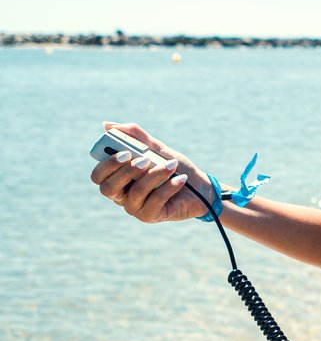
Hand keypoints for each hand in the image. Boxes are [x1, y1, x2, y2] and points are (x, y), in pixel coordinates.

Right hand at [90, 122, 212, 222]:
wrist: (202, 188)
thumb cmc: (175, 167)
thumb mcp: (156, 149)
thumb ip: (134, 137)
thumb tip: (107, 124)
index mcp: (118, 179)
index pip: (98, 176)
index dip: (107, 165)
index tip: (126, 153)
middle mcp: (122, 195)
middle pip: (108, 187)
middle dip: (126, 172)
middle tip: (145, 160)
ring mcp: (135, 208)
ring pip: (135, 192)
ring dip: (155, 175)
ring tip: (172, 165)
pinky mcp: (151, 216)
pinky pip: (154, 202)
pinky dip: (168, 187)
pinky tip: (180, 179)